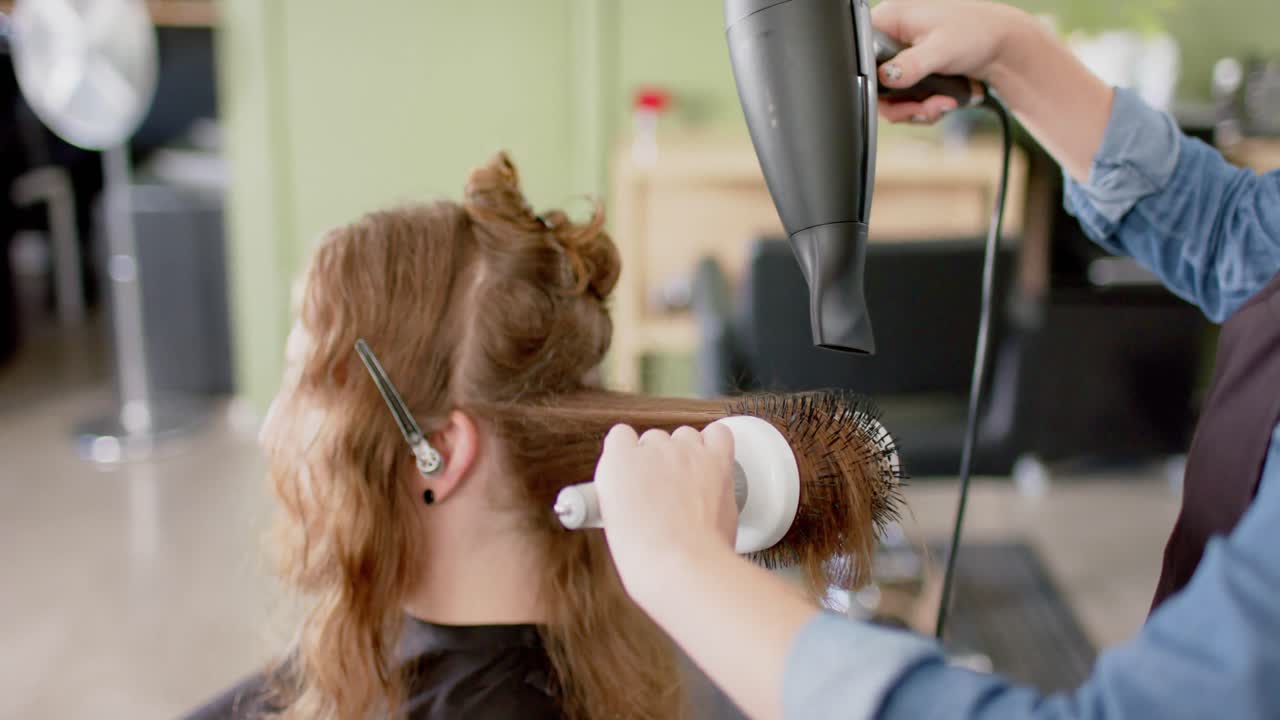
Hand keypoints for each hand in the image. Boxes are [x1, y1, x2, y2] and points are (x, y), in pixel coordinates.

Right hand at [593, 424, 737, 603]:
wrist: (683, 568)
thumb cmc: (648, 557)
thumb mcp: (614, 523)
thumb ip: (621, 495)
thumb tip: (633, 494)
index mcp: (617, 463)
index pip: (620, 436)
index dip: (628, 458)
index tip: (634, 475)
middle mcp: (652, 449)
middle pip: (655, 438)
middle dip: (658, 462)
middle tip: (663, 492)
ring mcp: (686, 453)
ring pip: (685, 435)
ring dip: (686, 453)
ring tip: (689, 484)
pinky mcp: (716, 461)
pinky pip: (718, 434)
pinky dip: (716, 443)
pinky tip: (711, 462)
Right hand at [873, 0, 1035, 123]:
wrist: (1005, 45)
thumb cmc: (977, 33)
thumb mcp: (941, 49)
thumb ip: (910, 65)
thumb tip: (886, 79)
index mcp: (891, 18)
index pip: (860, 53)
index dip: (873, 80)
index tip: (895, 95)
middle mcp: (891, 35)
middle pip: (875, 82)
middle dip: (901, 104)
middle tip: (925, 108)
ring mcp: (901, 55)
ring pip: (890, 96)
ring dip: (915, 109)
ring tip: (941, 105)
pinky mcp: (912, 70)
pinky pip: (905, 98)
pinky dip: (923, 107)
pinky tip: (943, 102)